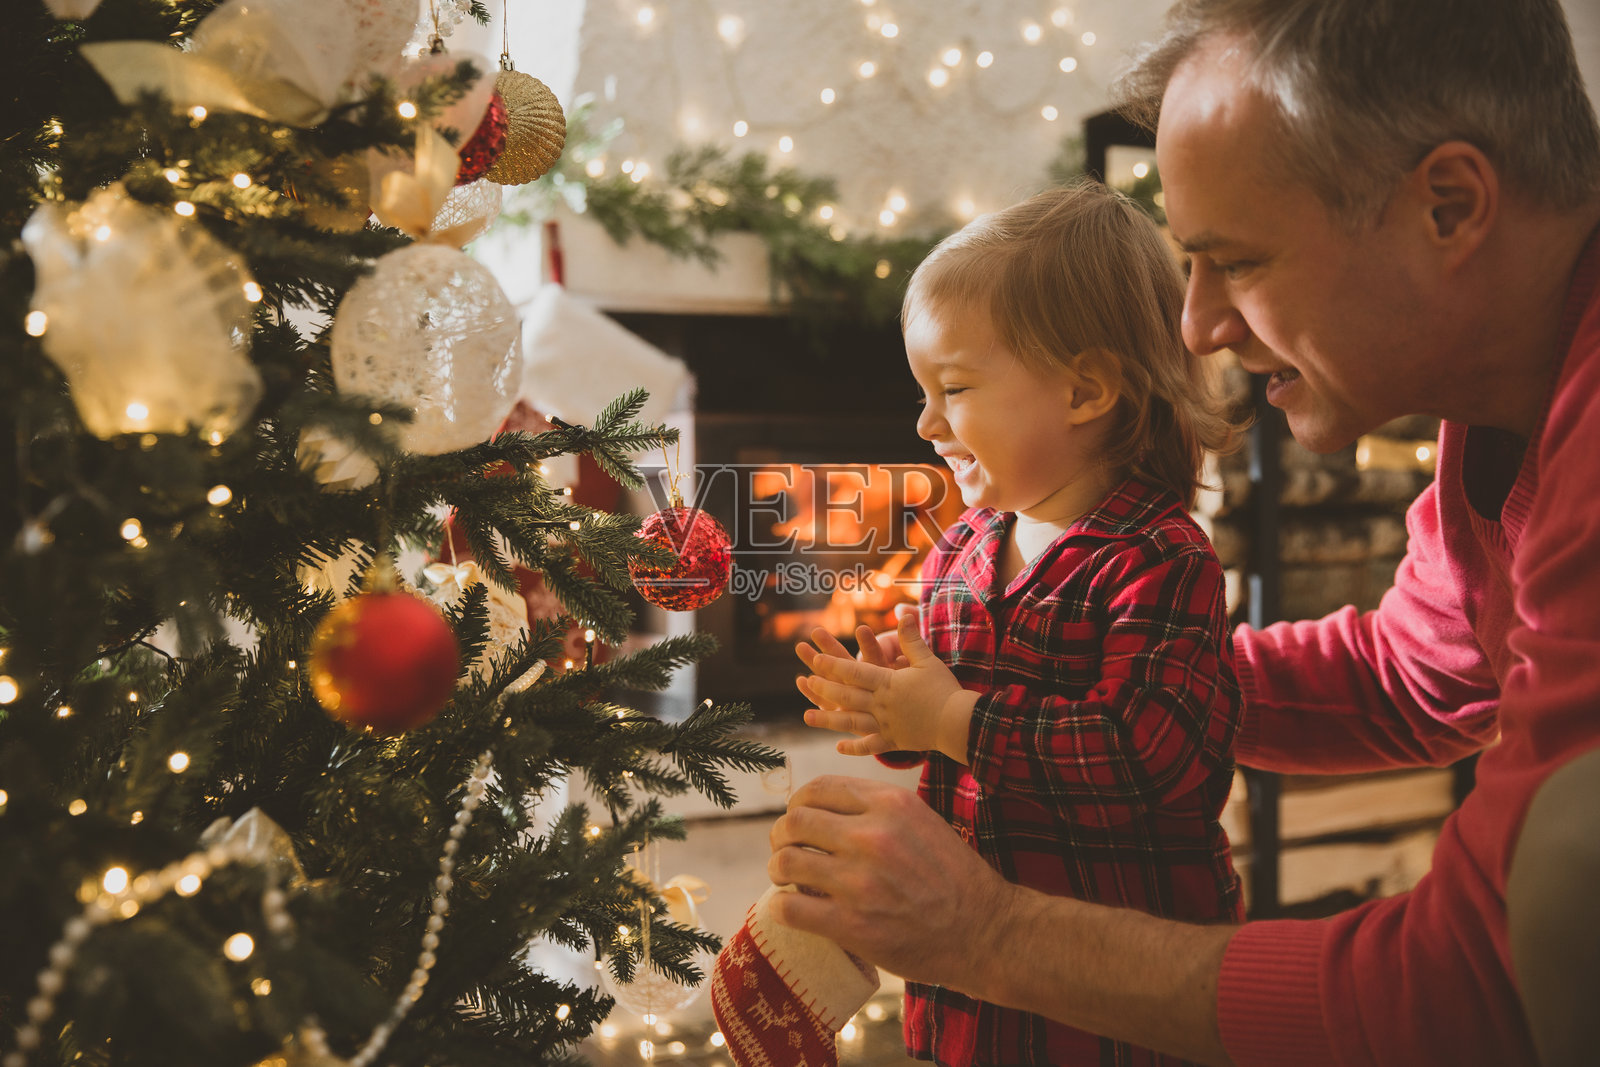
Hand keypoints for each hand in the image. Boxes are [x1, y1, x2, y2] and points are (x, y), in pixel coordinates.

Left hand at [767, 774, 1017, 992]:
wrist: (984, 931)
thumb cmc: (953, 877)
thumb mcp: (922, 821)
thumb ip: (879, 808)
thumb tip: (828, 806)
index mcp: (891, 804)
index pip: (818, 789)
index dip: (799, 805)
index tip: (800, 821)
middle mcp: (873, 836)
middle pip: (795, 821)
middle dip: (782, 835)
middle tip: (786, 850)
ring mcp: (861, 881)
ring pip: (787, 861)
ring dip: (777, 868)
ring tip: (785, 878)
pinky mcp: (853, 924)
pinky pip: (790, 907)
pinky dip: (781, 906)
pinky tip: (790, 908)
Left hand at [796, 607, 977, 761]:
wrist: (959, 722)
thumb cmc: (944, 690)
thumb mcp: (927, 661)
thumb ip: (912, 639)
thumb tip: (903, 614)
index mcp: (888, 683)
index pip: (855, 672)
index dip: (834, 666)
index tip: (816, 661)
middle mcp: (882, 704)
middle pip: (848, 696)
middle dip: (825, 689)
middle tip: (807, 682)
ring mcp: (886, 725)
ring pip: (851, 722)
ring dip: (828, 719)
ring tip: (807, 717)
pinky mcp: (894, 741)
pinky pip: (870, 745)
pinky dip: (854, 747)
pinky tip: (838, 746)